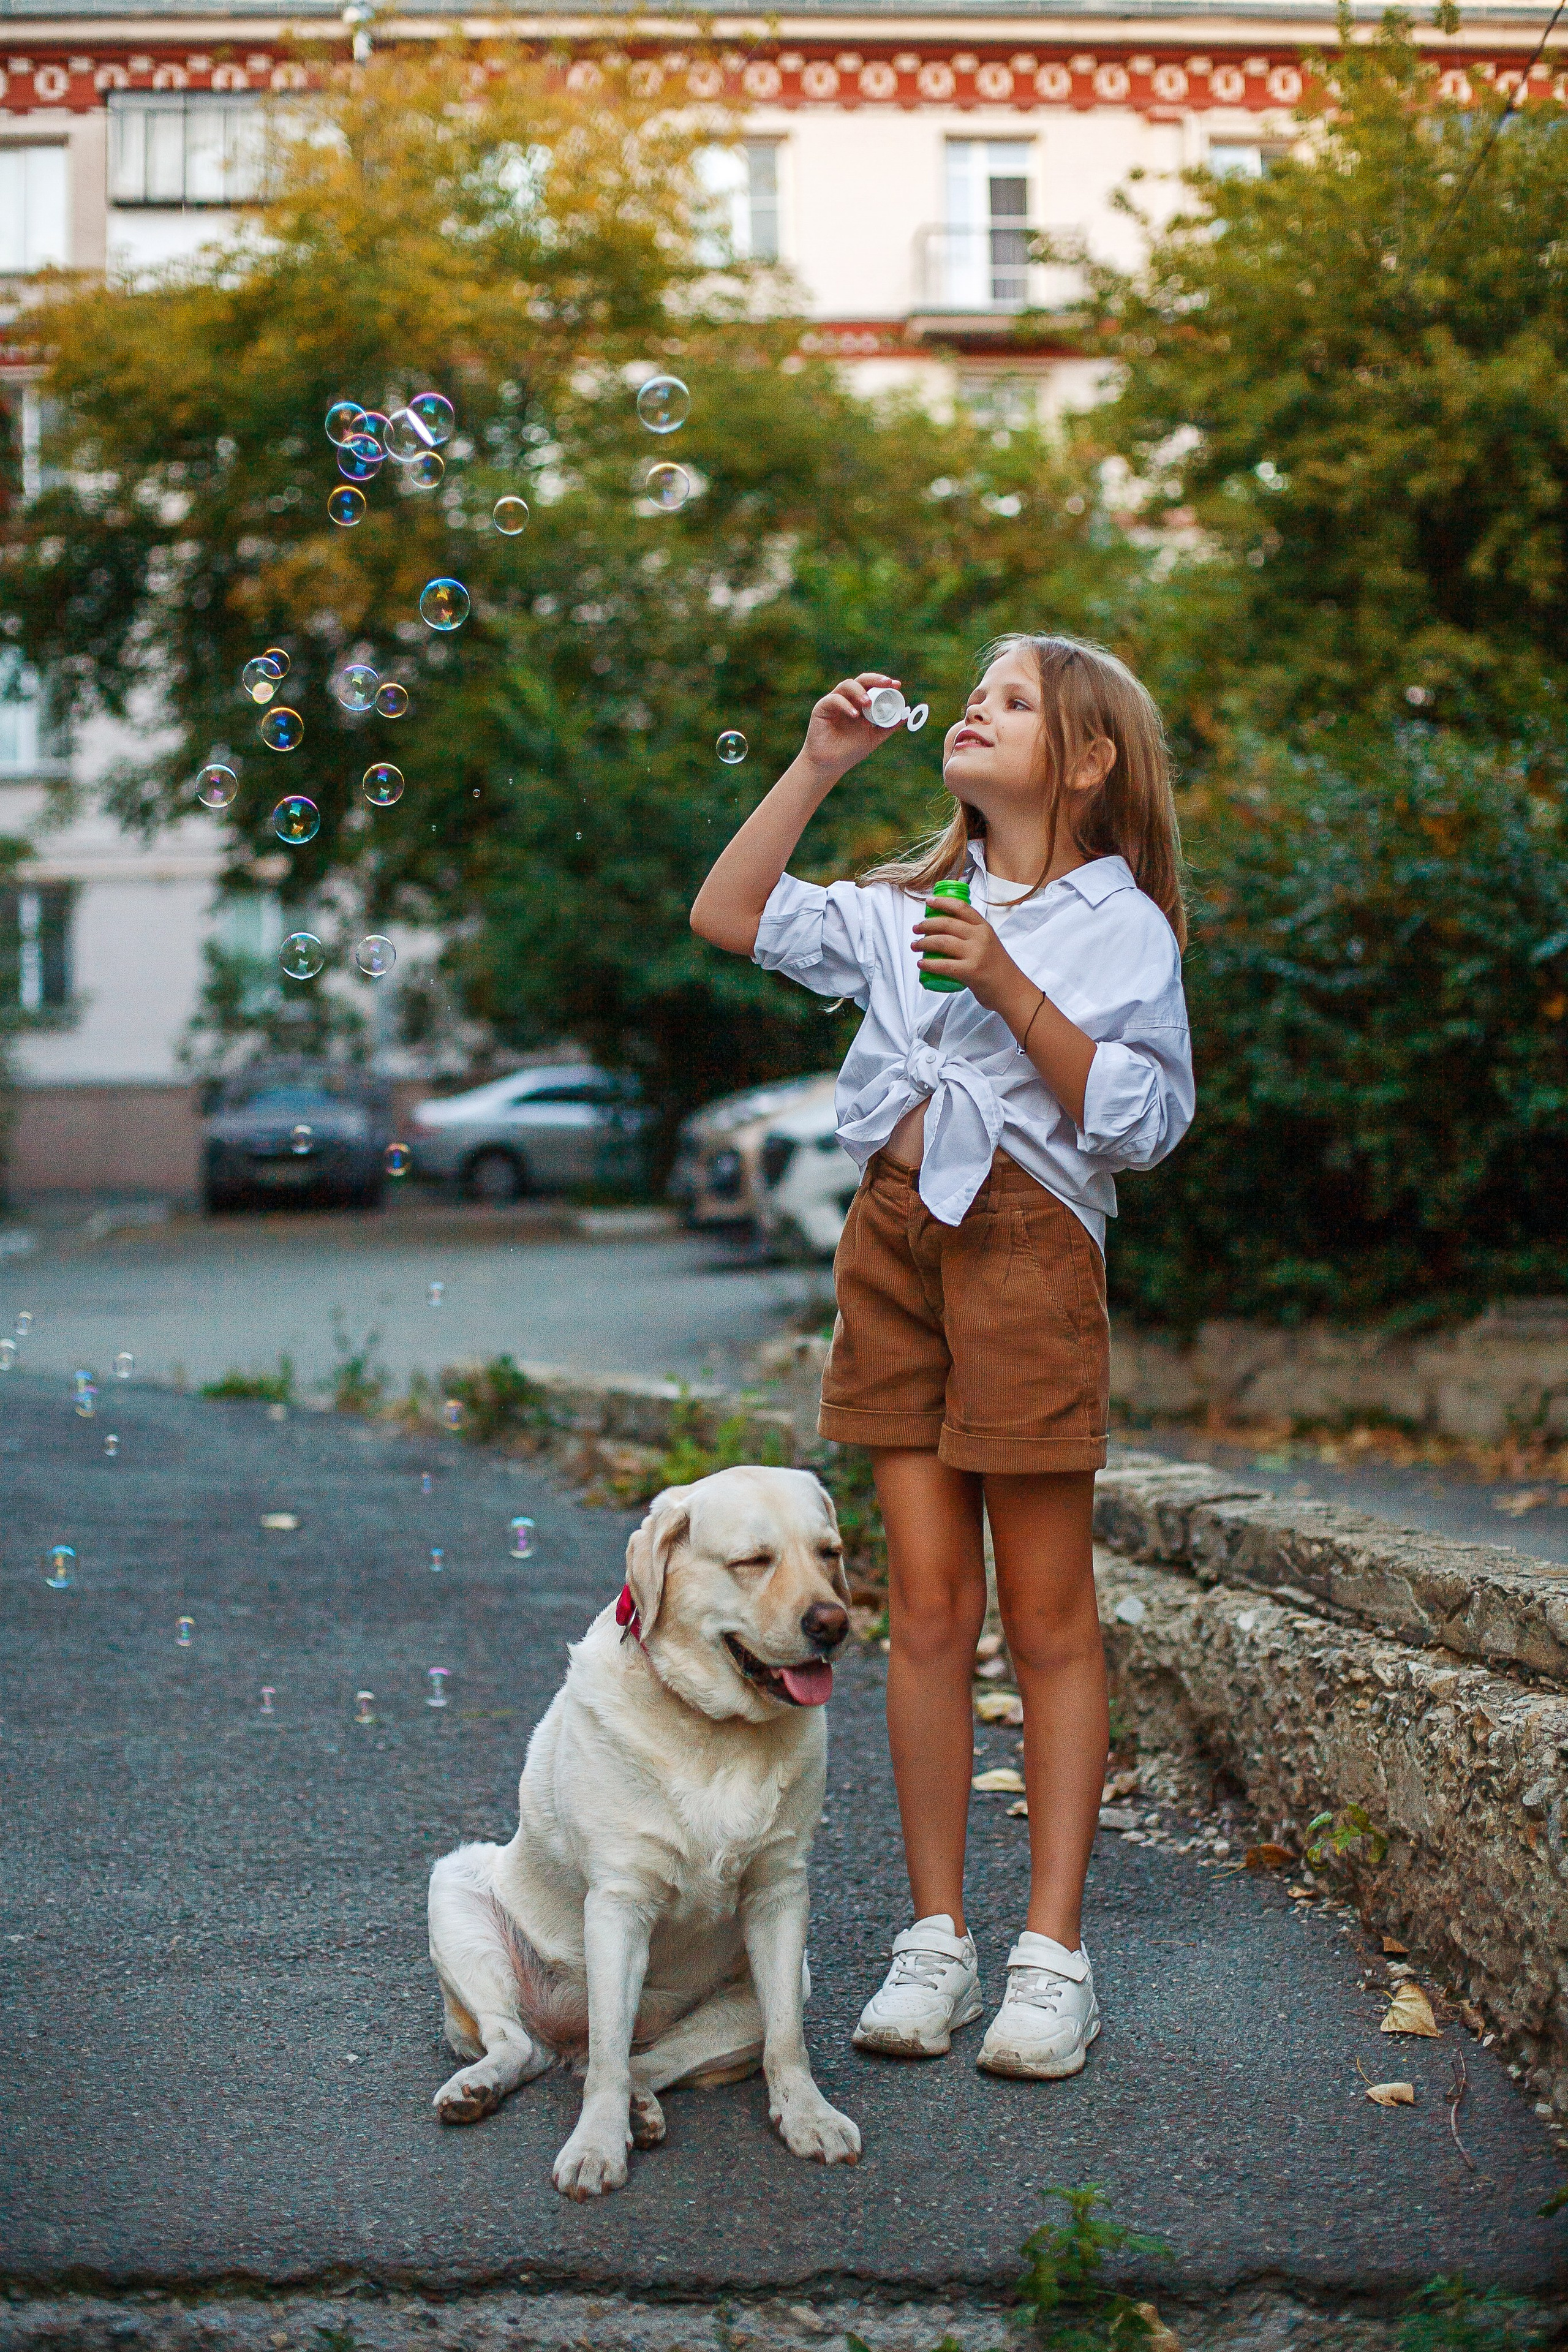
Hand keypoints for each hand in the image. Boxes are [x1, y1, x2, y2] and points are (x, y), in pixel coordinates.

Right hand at [800, 672, 900, 784]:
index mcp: (861, 704)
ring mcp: (834, 702)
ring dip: (860, 692)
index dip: (884, 683)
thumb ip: (888, 726)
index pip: (873, 687)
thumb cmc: (850, 751)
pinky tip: (854, 715)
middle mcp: (848, 699)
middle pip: (861, 681)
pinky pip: (834, 699)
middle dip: (875, 680)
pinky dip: (845, 705)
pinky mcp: (822, 708)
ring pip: (847, 685)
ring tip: (868, 703)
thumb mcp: (874, 737)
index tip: (896, 685)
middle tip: (887, 684)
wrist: (830, 765)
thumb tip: (906, 715)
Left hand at [911, 897, 1023, 1011]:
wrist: (1011, 990)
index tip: (928, 902)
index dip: (942, 902)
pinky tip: (921, 964)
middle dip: (926, 924)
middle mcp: (980, 937)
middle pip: (946, 923)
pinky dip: (928, 964)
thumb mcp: (989, 943)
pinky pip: (943, 965)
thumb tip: (946, 929)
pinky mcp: (970, 971)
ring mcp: (976, 953)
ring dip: (923, 943)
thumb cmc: (997, 968)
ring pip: (941, 942)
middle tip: (916, 929)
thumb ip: (972, 935)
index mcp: (984, 927)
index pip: (961, 907)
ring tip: (915, 946)